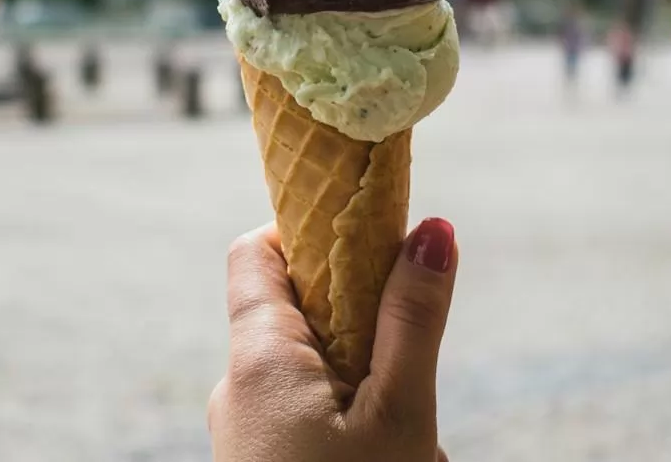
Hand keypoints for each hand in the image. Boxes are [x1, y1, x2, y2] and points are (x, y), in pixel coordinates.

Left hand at [209, 218, 457, 461]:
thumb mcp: (398, 412)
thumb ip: (412, 321)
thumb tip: (434, 230)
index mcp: (259, 356)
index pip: (257, 250)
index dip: (310, 230)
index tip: (369, 241)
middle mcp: (237, 385)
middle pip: (300, 310)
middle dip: (364, 321)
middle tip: (409, 356)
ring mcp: (245, 425)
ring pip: (315, 367)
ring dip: (367, 379)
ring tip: (409, 429)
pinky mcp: (260, 455)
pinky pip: (308, 411)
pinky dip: (351, 417)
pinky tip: (386, 451)